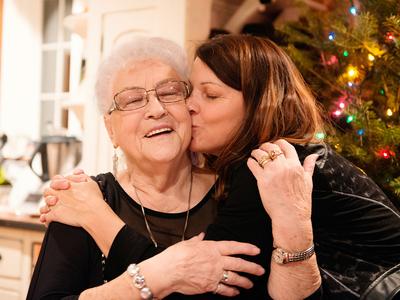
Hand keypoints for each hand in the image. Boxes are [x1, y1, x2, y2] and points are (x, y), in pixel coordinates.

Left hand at [39, 169, 89, 224]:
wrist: (93, 213)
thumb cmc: (94, 200)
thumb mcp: (91, 183)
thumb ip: (82, 176)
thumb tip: (77, 172)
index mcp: (67, 184)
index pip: (55, 180)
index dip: (58, 182)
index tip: (63, 187)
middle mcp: (60, 193)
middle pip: (47, 191)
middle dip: (51, 194)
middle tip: (56, 198)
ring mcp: (56, 204)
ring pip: (45, 204)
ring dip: (48, 206)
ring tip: (54, 209)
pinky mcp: (55, 215)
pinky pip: (46, 217)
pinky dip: (47, 219)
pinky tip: (52, 219)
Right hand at [141, 233, 264, 297]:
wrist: (168, 271)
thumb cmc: (175, 255)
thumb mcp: (187, 243)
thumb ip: (197, 241)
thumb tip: (201, 236)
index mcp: (211, 248)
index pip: (234, 247)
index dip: (246, 248)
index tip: (256, 250)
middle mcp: (216, 261)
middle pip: (238, 264)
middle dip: (252, 268)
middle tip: (260, 270)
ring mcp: (213, 275)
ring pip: (234, 278)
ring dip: (244, 281)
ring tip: (250, 284)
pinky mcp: (209, 286)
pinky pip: (224, 290)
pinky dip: (231, 291)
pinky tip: (236, 292)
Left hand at [247, 139, 317, 248]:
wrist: (291, 216)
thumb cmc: (300, 201)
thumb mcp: (308, 181)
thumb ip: (309, 166)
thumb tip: (315, 155)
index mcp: (295, 165)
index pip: (286, 146)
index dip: (279, 143)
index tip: (275, 145)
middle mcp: (284, 166)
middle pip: (272, 147)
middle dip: (266, 146)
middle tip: (262, 149)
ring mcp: (272, 172)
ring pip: (260, 154)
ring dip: (256, 152)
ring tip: (255, 155)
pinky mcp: (262, 180)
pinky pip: (253, 165)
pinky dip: (250, 162)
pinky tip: (251, 163)